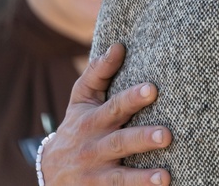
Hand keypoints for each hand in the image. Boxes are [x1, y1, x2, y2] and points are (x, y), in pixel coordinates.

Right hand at [41, 43, 172, 184]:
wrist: (51, 171)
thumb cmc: (78, 126)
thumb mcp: (82, 100)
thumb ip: (99, 73)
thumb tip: (119, 45)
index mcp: (93, 120)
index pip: (114, 106)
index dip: (132, 97)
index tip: (152, 89)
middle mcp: (94, 148)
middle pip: (120, 143)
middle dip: (142, 138)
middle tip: (167, 135)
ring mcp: (96, 174)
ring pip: (120, 177)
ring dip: (142, 178)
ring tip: (165, 177)